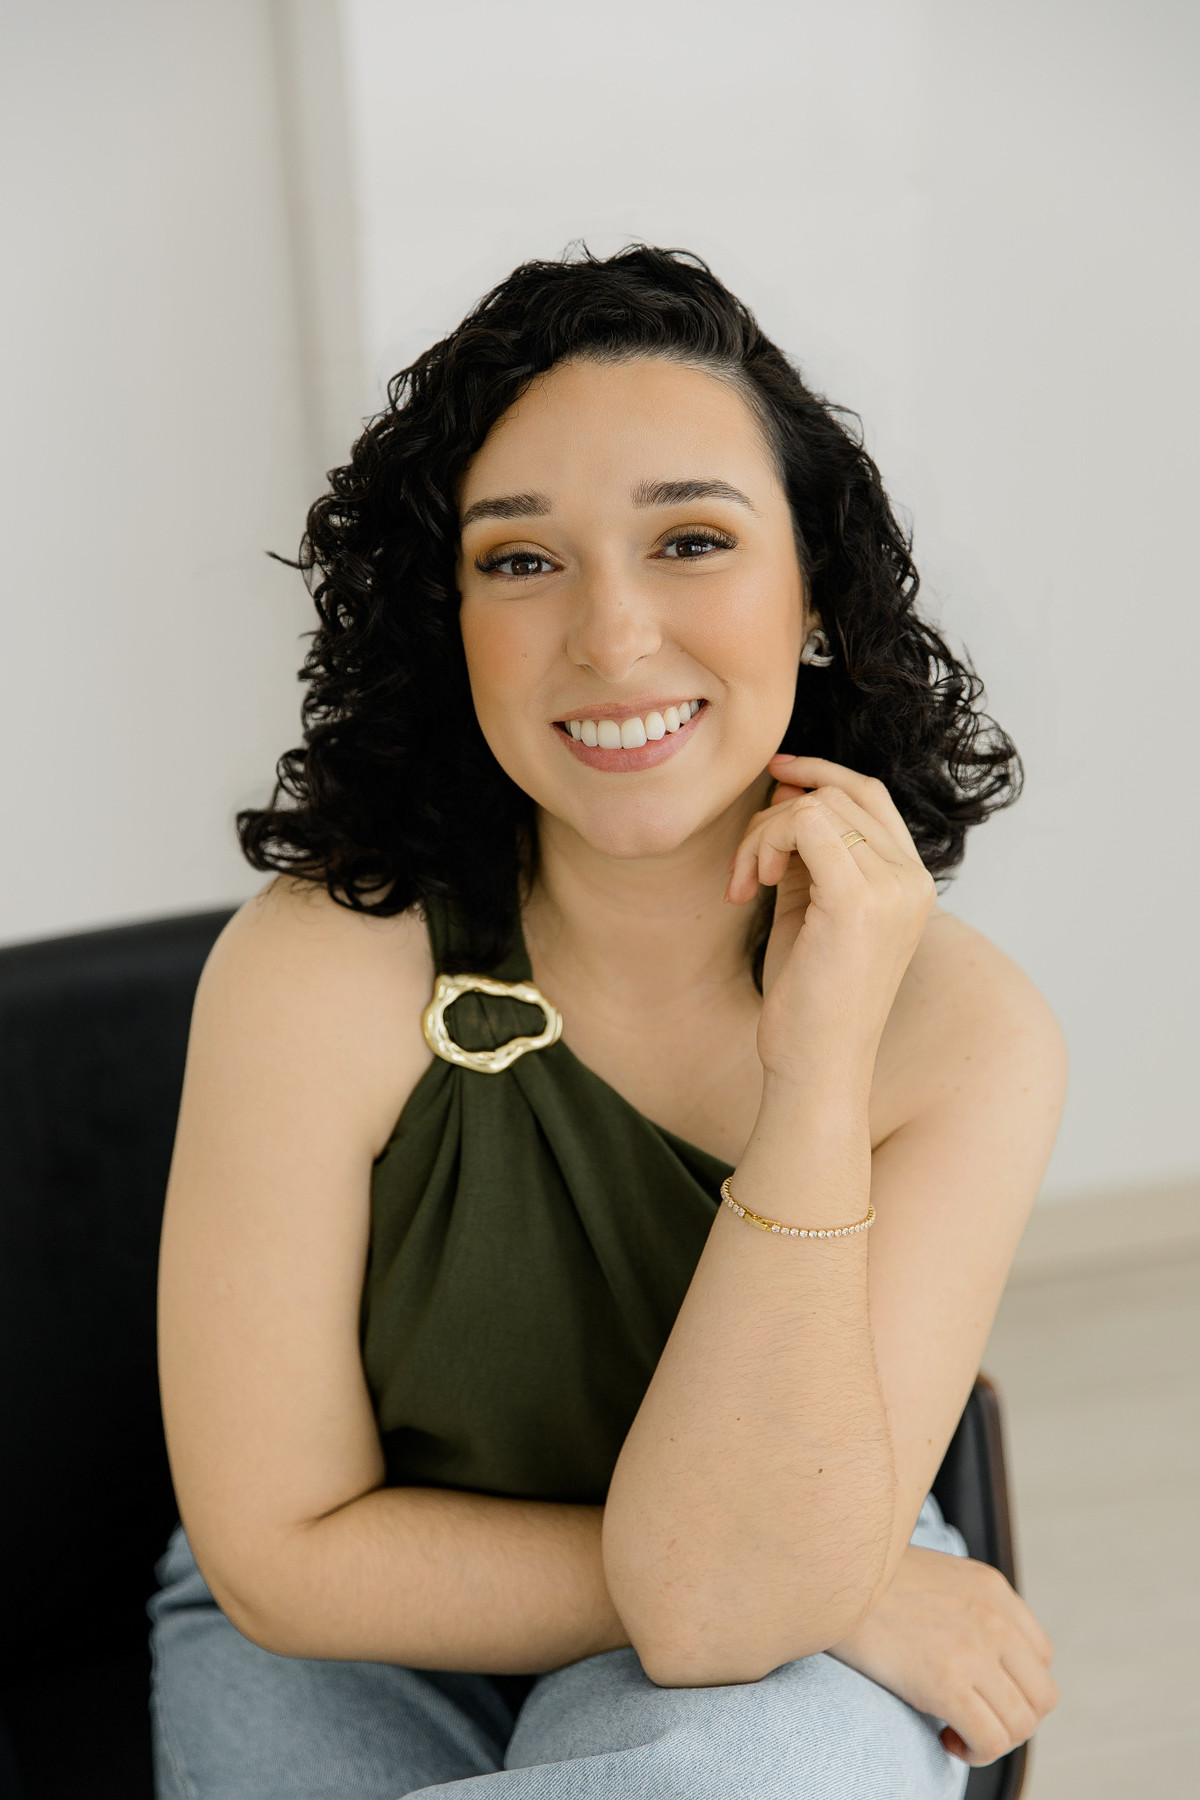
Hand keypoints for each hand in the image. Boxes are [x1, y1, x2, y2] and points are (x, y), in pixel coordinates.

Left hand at [724, 756, 935, 1087]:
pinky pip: (805, 824)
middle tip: (746, 872)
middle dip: (775, 818)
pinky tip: (752, 887)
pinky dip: (766, 842)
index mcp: (910, 882)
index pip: (869, 795)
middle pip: (839, 794)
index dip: (820, 774)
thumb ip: (806, 851)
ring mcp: (892, 888)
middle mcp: (912, 880)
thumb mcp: (810, 909)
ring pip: (816, 806)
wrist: (817, 1068)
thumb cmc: (809, 999)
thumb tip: (786, 785)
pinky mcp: (858, 899)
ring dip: (764, 835)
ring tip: (747, 885)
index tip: (773, 776)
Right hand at [827, 1546, 1058, 1766]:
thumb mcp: (936, 1577)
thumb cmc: (869, 1584)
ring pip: (1021, 1725)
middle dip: (1011, 1719)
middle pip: (1041, 1696)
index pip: (1040, 1657)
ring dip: (993, 1741)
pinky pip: (991, 1740)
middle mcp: (994, 1619)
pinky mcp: (948, 1684)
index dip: (1015, 1686)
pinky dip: (974, 1752)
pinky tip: (944, 1738)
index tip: (980, 1693)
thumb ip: (967, 1606)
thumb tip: (975, 1657)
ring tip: (955, 1732)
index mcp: (992, 1589)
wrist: (831, 1577)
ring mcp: (974, 1651)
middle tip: (971, 1720)